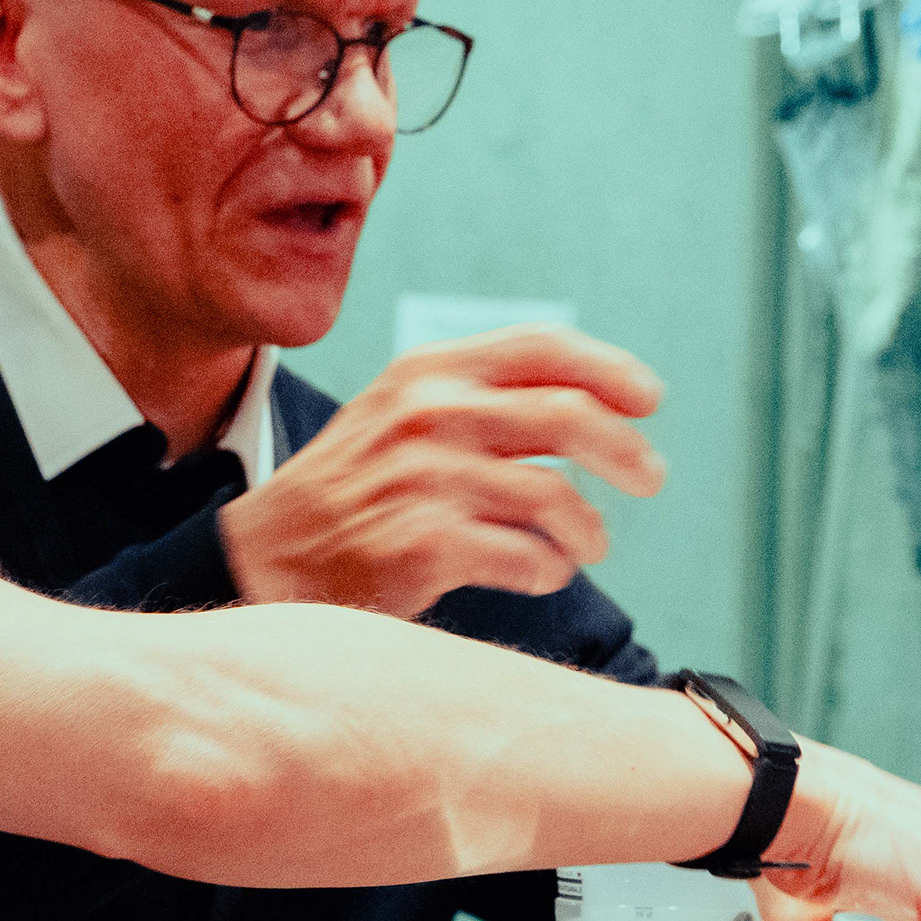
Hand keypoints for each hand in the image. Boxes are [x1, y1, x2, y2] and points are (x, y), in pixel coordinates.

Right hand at [220, 326, 667, 620]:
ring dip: (589, 529)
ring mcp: (427, 479)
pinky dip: (551, 569)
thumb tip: (590, 402)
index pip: (542, 347)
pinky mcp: (424, 544)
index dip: (609, 370)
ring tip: (588, 546)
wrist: (269, 558)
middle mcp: (430, 414)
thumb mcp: (403, 414)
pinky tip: (545, 573)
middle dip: (627, 451)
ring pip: (556, 497)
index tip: (648, 399)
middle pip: (569, 417)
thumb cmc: (354, 491)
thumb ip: (480, 397)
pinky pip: (528, 558)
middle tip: (651, 477)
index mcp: (430, 371)